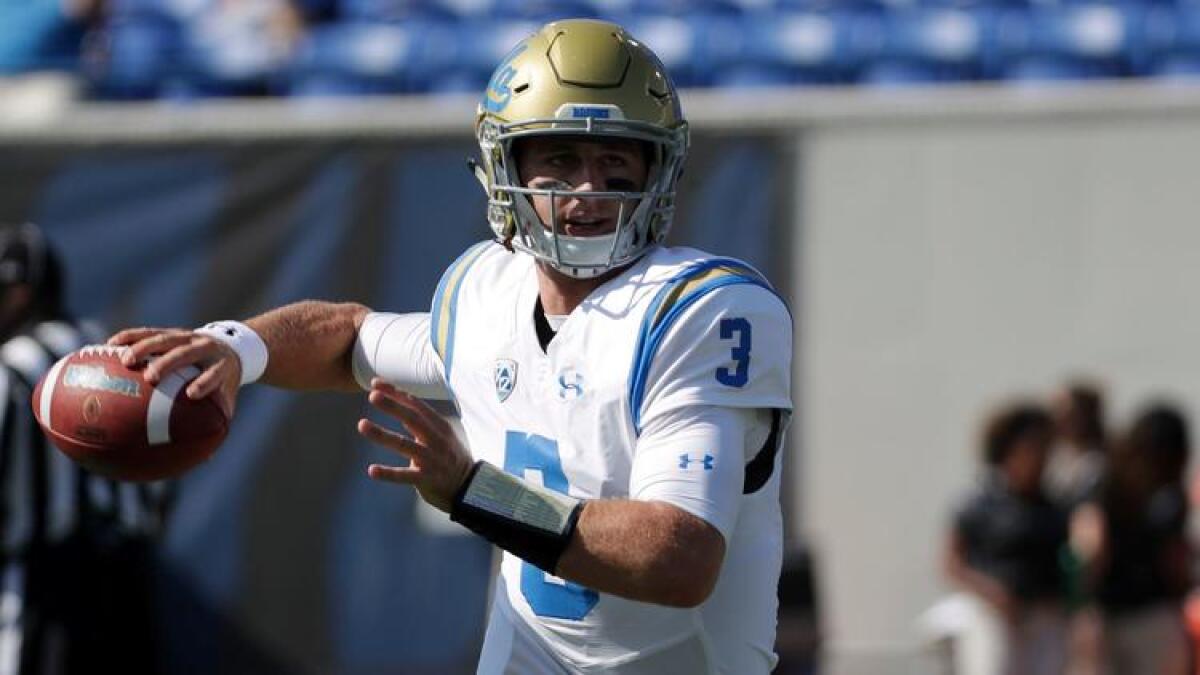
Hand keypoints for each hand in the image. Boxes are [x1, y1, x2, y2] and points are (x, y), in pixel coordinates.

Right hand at [107, 327, 241, 418]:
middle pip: (186, 352)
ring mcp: (187, 337)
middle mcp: (205, 348)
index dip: (205, 382)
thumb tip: (204, 459)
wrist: (232, 349)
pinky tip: (108, 347)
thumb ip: (215, 424)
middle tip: (150, 377)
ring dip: (143, 347)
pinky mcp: (171, 332)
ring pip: (164, 338)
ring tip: (123, 361)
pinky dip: (129, 338)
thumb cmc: (224, 384)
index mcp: (221, 366)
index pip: (215, 374)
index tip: (191, 394)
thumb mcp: (227, 402)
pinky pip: (148, 332)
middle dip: (168, 363)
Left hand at [357, 379, 473, 512]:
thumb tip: (397, 401)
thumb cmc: (449, 456)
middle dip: (392, 406)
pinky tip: (372, 470)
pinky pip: (405, 475)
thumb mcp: (440, 433)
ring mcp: (431, 459)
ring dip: (382, 434)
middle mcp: (436, 439)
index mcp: (439, 425)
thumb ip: (420, 420)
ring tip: (362, 425)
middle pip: (412, 418)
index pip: (416, 404)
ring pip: (404, 444)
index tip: (375, 383)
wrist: (469, 486)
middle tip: (372, 396)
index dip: (395, 393)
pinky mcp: (427, 479)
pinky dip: (388, 473)